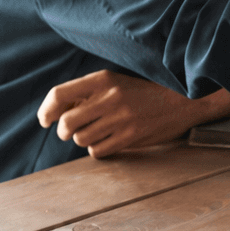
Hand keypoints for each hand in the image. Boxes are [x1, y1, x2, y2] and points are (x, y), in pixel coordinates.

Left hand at [36, 70, 229, 157]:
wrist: (184, 100)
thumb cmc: (146, 92)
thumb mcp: (117, 83)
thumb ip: (89, 94)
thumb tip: (57, 112)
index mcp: (104, 80)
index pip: (59, 94)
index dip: (46, 110)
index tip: (45, 120)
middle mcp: (110, 98)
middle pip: (67, 123)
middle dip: (64, 131)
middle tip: (70, 132)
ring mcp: (122, 119)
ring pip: (82, 139)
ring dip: (84, 140)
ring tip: (98, 133)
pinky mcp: (132, 137)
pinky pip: (99, 150)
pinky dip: (99, 149)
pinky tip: (109, 141)